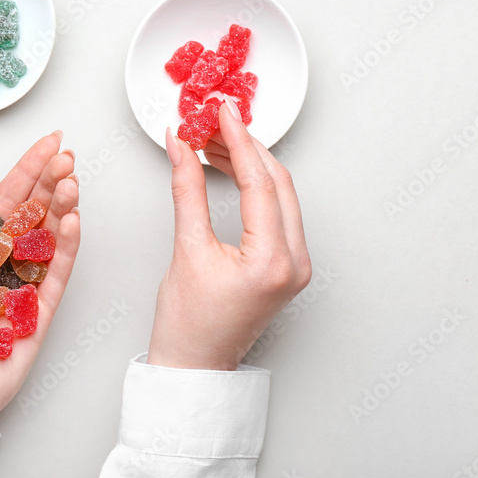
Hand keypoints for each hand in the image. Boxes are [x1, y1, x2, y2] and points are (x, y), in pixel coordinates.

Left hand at [0, 132, 80, 430]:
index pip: (4, 204)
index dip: (25, 173)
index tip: (47, 145)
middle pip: (31, 216)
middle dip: (50, 183)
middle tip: (67, 155)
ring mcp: (22, 289)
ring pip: (48, 240)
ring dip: (61, 208)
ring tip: (72, 180)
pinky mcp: (40, 316)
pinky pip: (56, 276)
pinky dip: (67, 248)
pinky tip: (73, 221)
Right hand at [148, 99, 311, 369]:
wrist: (194, 364)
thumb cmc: (188, 323)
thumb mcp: (186, 248)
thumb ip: (187, 189)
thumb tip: (182, 146)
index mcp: (273, 260)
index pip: (260, 182)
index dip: (238, 140)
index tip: (221, 112)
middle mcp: (295, 261)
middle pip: (278, 183)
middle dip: (246, 146)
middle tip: (215, 121)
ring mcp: (296, 264)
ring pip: (280, 194)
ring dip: (250, 164)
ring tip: (214, 142)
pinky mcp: (287, 265)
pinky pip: (278, 211)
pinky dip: (255, 185)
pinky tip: (230, 169)